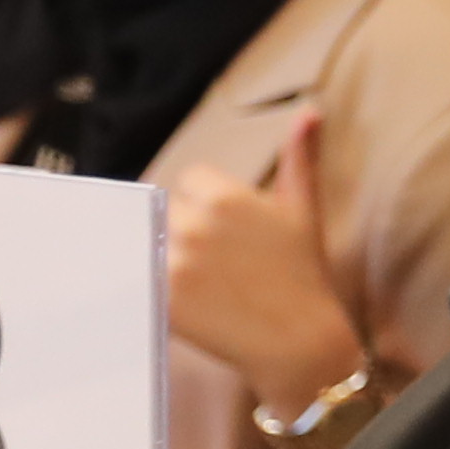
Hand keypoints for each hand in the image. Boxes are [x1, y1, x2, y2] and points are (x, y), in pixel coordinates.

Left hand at [166, 106, 367, 423]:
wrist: (300, 339)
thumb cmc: (303, 272)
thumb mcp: (303, 208)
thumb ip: (300, 156)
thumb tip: (310, 109)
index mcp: (224, 195)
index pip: (188, 181)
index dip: (208, 205)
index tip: (230, 235)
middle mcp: (194, 223)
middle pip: (165, 211)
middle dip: (185, 232)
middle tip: (218, 264)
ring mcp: (174, 262)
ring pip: (150, 242)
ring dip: (166, 257)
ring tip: (201, 283)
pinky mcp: (162, 298)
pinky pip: (139, 277)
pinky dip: (151, 284)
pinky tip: (182, 298)